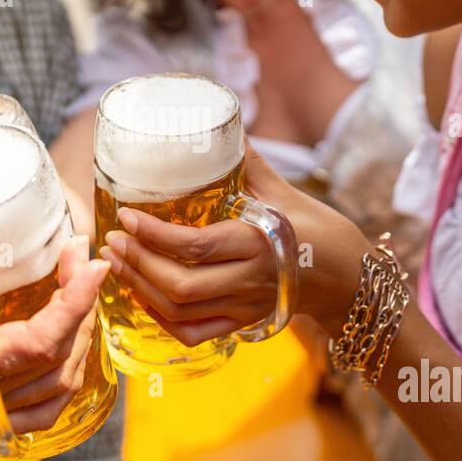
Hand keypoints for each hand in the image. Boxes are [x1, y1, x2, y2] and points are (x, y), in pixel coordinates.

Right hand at [0, 235, 110, 443]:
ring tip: (78, 288)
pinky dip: (65, 374)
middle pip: (60, 362)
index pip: (40, 343)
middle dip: (82, 306)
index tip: (84, 256)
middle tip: (81, 258)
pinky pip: (41, 410)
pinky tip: (63, 339)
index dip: (73, 300)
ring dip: (79, 338)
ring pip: (59, 388)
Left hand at [99, 148, 372, 342]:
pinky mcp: (241, 324)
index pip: (194, 246)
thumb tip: (226, 127)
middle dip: (137, 264)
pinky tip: (142, 297)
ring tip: (116, 264)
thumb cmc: (321, 231)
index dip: (153, 235)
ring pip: (179, 311)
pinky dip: (160, 319)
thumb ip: (250, 164)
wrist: (350, 280)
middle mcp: (248, 281)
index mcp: (258, 244)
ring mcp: (243, 308)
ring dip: (139, 289)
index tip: (127, 216)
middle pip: (179, 285)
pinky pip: (192, 333)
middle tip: (111, 242)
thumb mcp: (287, 193)